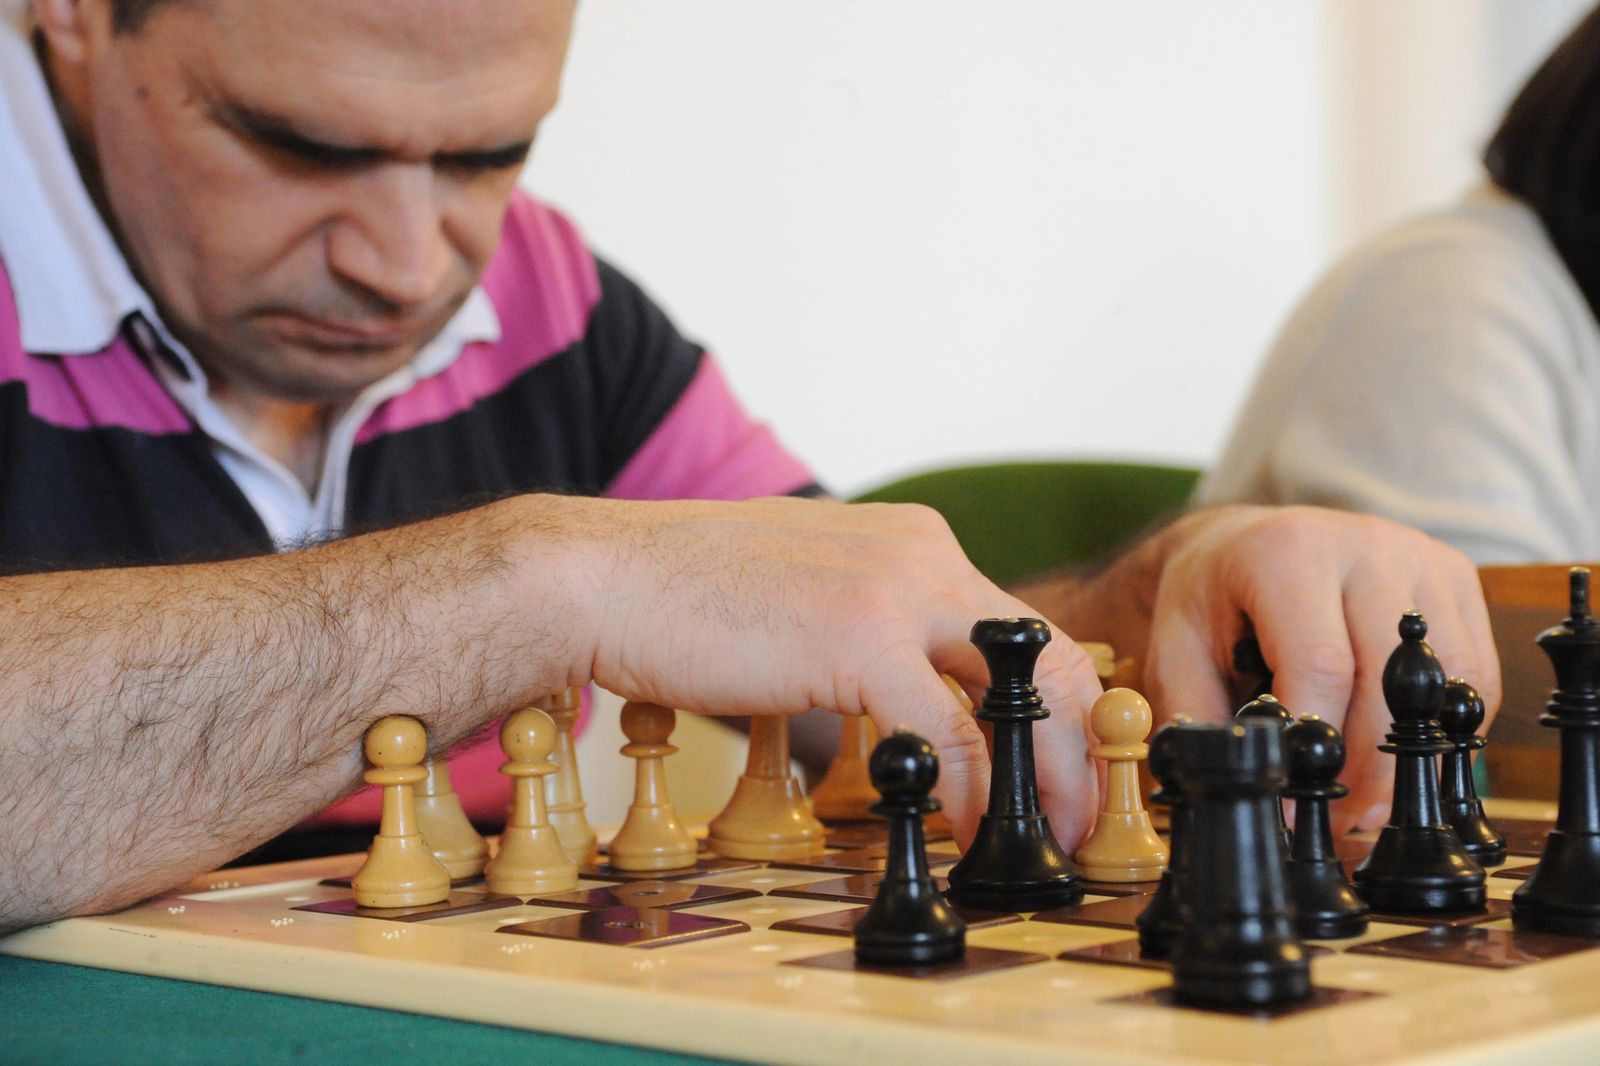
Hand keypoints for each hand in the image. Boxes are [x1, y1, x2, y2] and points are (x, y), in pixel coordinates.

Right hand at [551, 495, 1105, 845]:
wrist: (600, 577)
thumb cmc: (682, 595)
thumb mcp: (807, 594)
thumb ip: (869, 629)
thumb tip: (904, 700)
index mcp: (913, 542)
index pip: (1018, 629)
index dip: (1052, 706)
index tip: (1058, 769)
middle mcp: (921, 554)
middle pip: (1042, 656)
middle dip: (1074, 747)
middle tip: (1079, 818)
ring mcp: (894, 589)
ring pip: (1013, 694)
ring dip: (1041, 778)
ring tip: (1044, 838)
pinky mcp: (857, 637)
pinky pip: (944, 733)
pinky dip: (966, 791)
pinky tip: (961, 829)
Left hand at [1136, 505, 1497, 831]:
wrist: (1244, 540)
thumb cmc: (1212, 597)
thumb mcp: (1176, 648)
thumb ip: (1201, 715)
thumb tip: (1239, 786)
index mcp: (1289, 553)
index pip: (1323, 662)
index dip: (1316, 744)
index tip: (1297, 802)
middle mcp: (1364, 545)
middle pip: (1393, 676)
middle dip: (1371, 766)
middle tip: (1344, 820)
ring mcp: (1419, 557)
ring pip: (1448, 677)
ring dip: (1417, 754)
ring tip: (1372, 801)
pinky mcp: (1455, 577)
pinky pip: (1474, 670)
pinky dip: (1448, 727)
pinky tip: (1404, 760)